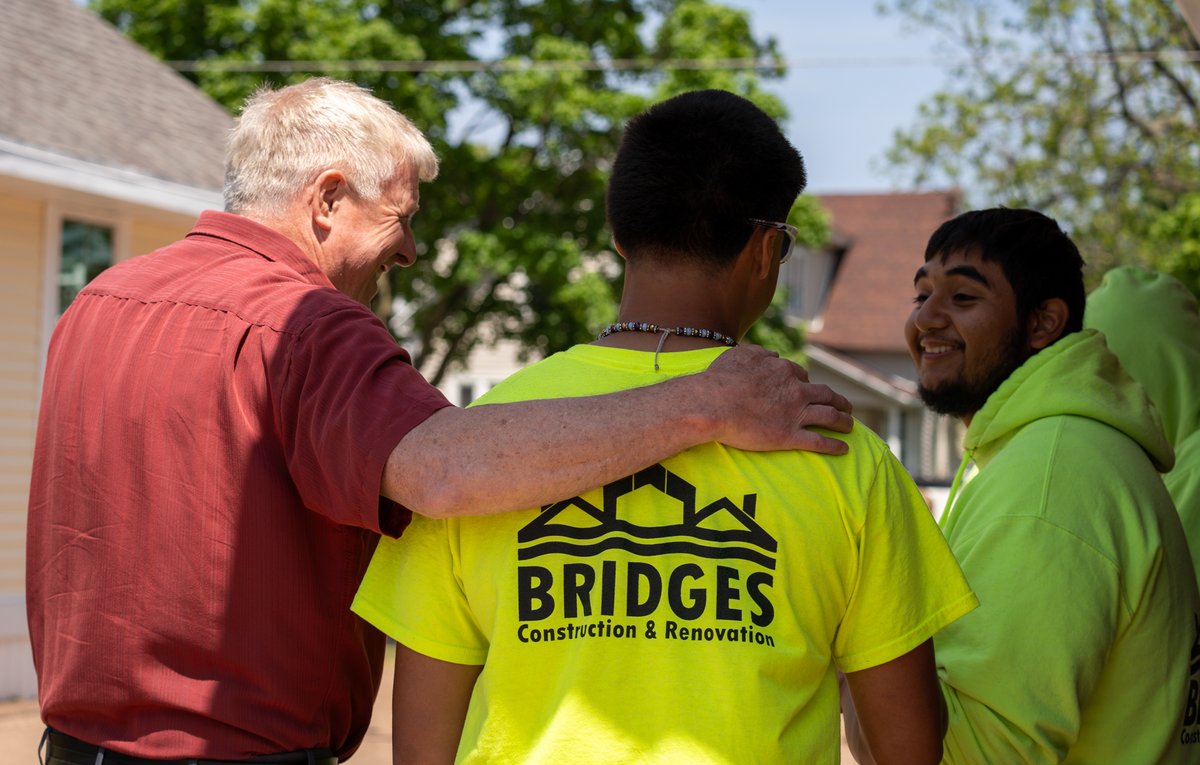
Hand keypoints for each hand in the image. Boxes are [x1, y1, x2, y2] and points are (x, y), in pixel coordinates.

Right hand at [698, 344, 852, 454]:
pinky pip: (818, 441)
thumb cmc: (720, 379)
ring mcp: (795, 414)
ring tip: (850, 425)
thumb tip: (772, 356)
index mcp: (783, 371)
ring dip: (843, 421)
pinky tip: (843, 449)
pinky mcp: (789, 436)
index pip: (801, 376)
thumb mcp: (739, 355)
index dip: (806, 383)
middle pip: (825, 394)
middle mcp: (795, 390)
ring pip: (829, 416)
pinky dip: (834, 445)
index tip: (808, 390)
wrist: (713, 403)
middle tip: (845, 406)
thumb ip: (759, 353)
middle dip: (838, 400)